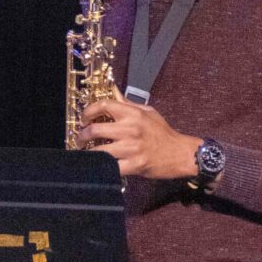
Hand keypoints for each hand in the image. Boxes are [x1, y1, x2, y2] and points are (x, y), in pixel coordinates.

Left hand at [79, 91, 200, 179]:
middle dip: (83, 135)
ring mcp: (132, 148)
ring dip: (89, 153)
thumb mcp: (148, 112)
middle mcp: (130, 129)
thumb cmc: (164, 133)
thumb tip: (113, 94)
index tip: (84, 119)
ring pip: (99, 151)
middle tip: (80, 139)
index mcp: (133, 114)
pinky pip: (111, 167)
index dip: (88, 111)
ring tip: (87, 154)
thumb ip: (129, 104)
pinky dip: (103, 168)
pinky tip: (100, 166)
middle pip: (95, 129)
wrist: (181, 153)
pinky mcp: (135, 165)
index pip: (104, 105)